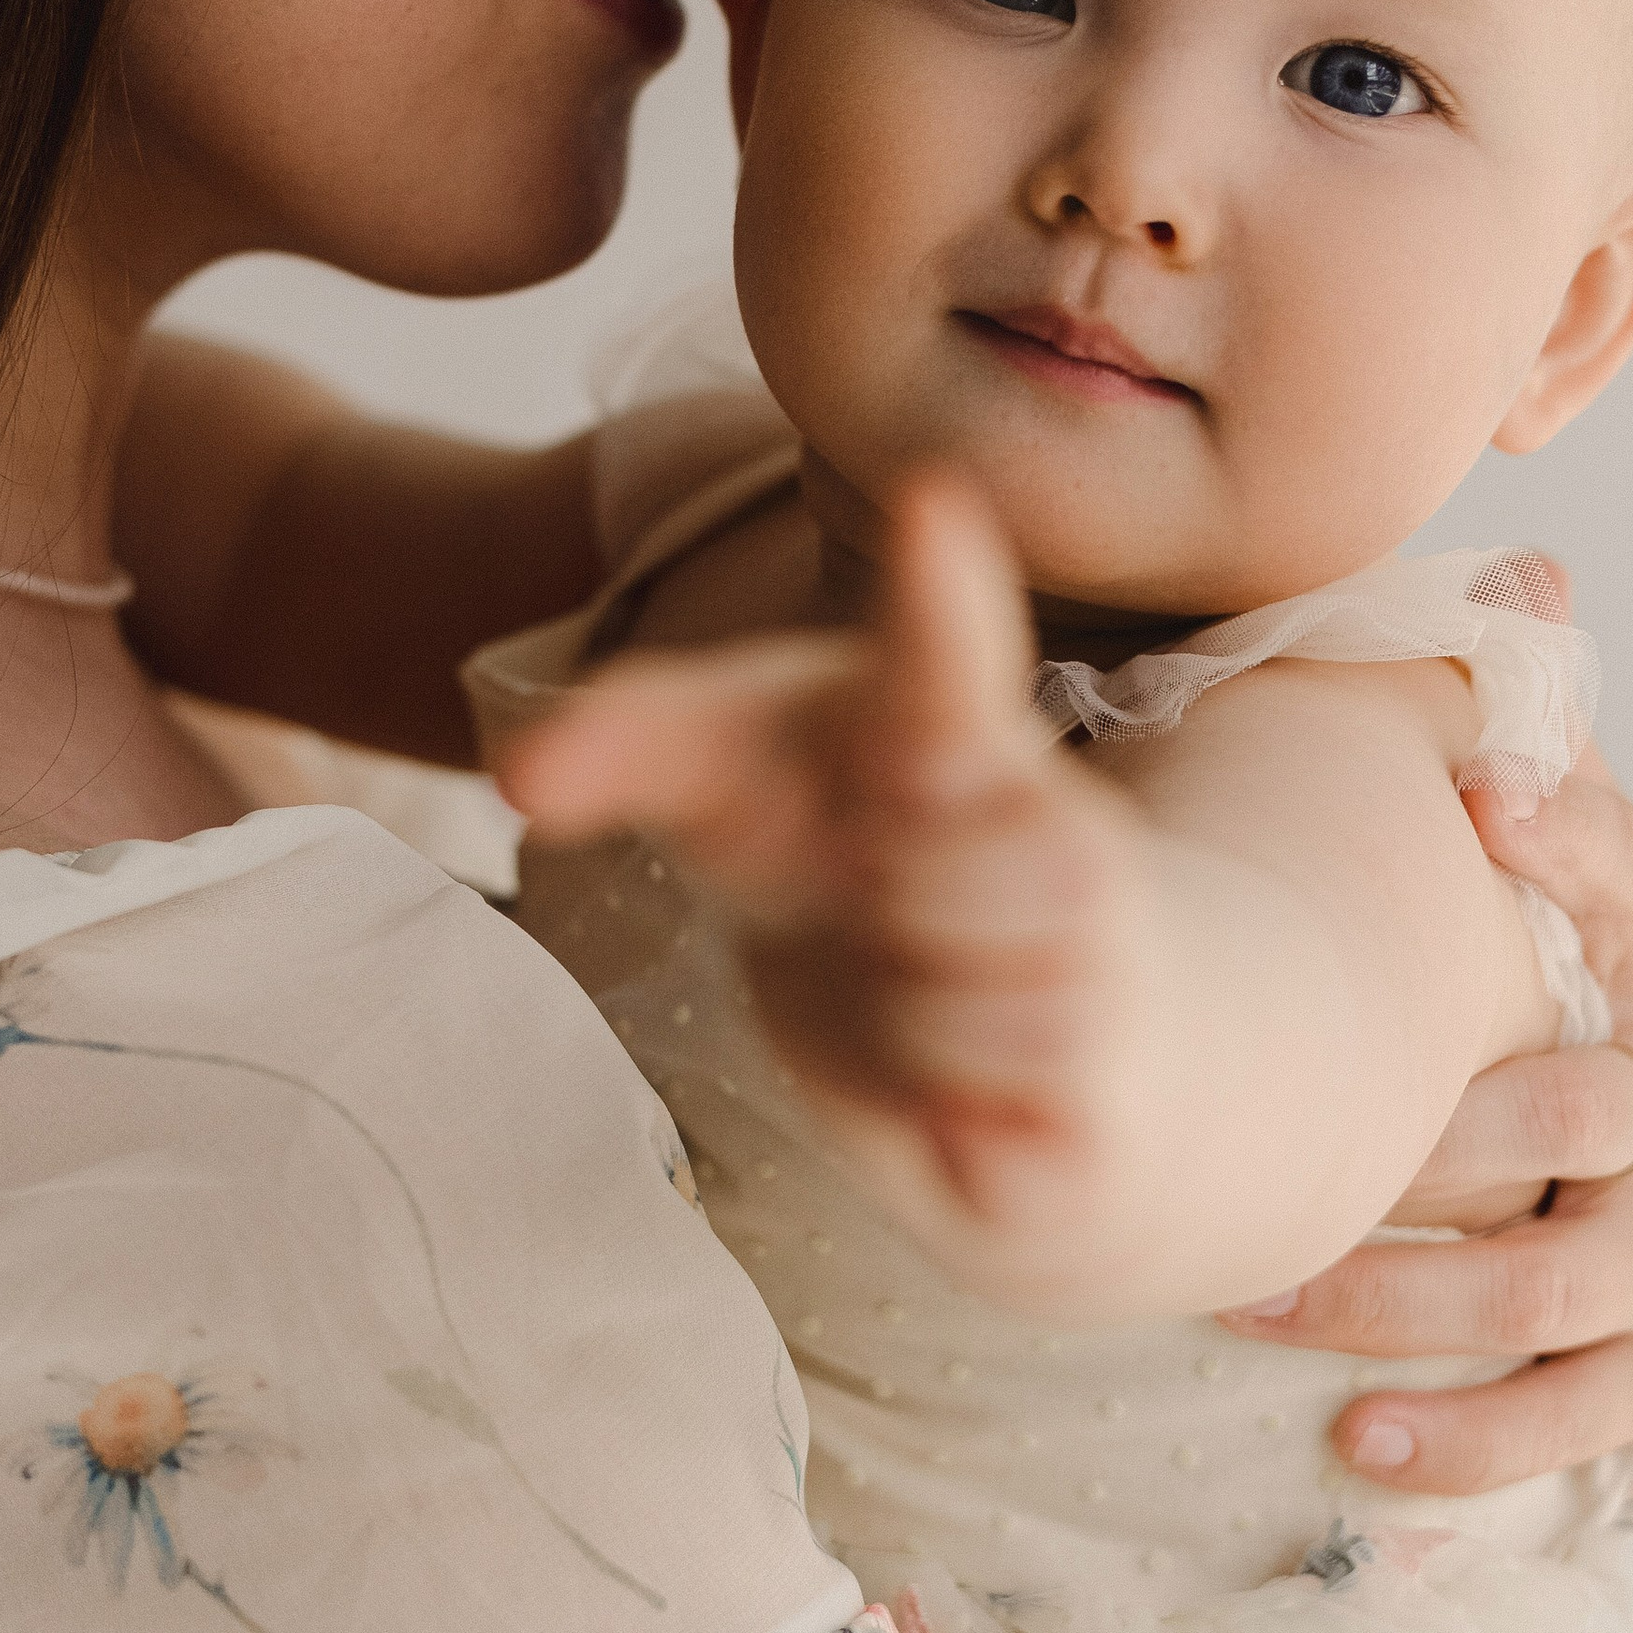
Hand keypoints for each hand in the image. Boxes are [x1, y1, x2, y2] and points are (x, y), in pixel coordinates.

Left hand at [499, 477, 1197, 1314]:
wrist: (1027, 1029)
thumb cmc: (859, 859)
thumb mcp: (739, 778)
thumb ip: (631, 747)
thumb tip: (519, 776)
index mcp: (953, 726)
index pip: (944, 653)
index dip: (936, 587)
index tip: (929, 501)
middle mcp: (1059, 829)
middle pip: (914, 879)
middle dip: (874, 909)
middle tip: (888, 906)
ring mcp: (1107, 962)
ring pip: (950, 1015)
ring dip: (906, 1031)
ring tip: (924, 995)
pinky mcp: (1113, 1092)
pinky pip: (987, 1131)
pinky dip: (950, 1126)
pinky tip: (975, 1086)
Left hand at [1221, 740, 1632, 1491]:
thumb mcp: (1625, 916)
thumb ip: (1556, 762)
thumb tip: (1522, 570)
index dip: (1570, 837)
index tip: (1488, 789)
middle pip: (1571, 1115)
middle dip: (1442, 1137)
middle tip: (1298, 1131)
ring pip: (1537, 1289)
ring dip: (1386, 1298)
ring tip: (1246, 1299)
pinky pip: (1560, 1418)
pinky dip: (1457, 1441)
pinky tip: (1351, 1448)